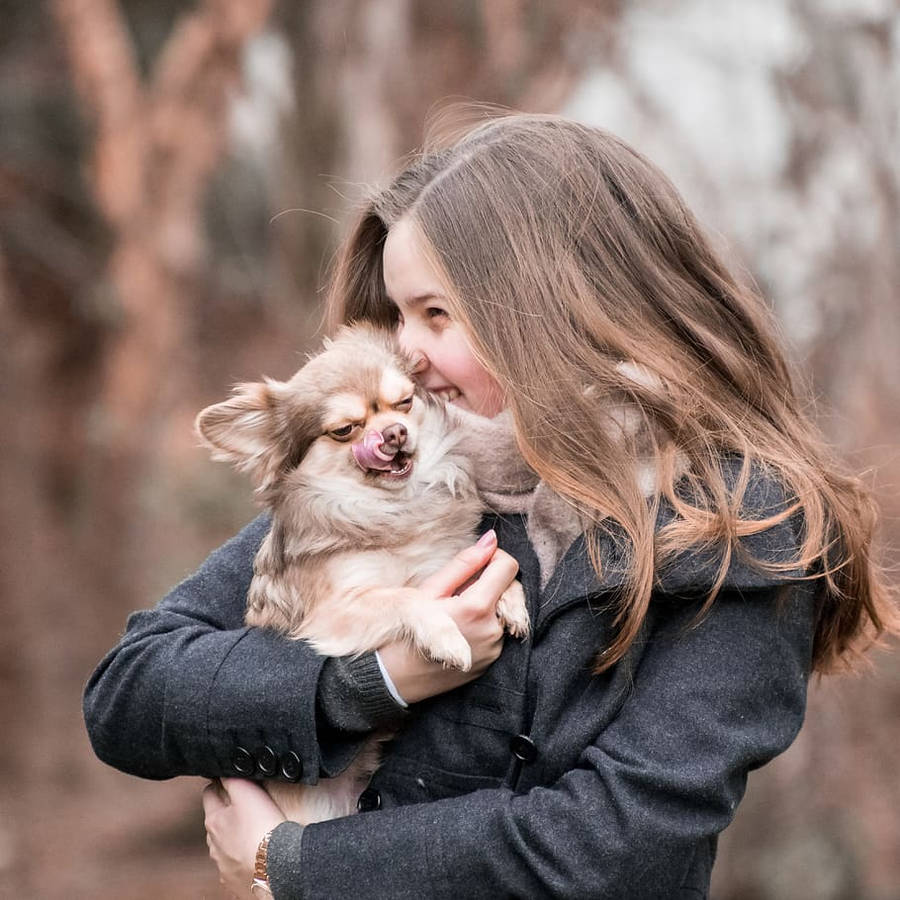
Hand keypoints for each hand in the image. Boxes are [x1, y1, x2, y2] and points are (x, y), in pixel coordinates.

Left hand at [203, 778, 285, 896]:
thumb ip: (231, 779)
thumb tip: (222, 772)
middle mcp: (213, 845)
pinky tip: (253, 853)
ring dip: (232, 836)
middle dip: (225, 811)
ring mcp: (223, 865)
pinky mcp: (235, 880)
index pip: (208, 794)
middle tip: (243, 804)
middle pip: (215, 821)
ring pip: (224, 844)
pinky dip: (241, 857)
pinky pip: (235, 865)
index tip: (227, 780)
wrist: (275, 867)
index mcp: (213, 821)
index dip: (218, 784)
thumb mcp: (246, 792)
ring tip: (250, 830)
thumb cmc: (261, 828)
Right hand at [378, 530, 519, 702]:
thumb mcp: (430, 590)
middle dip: (491, 580)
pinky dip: (487, 621)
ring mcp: (495, 648)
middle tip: (460, 588)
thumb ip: (465, 563)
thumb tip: (491, 540)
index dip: (492, 557)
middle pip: (510, 589)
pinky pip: (499, 630)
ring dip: (489, 601)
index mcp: (476, 608)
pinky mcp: (492, 661)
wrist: (394, 677)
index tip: (475, 561)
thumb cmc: (407, 629)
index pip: (507, 567)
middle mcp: (492, 630)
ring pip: (505, 609)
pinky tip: (461, 627)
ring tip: (458, 609)